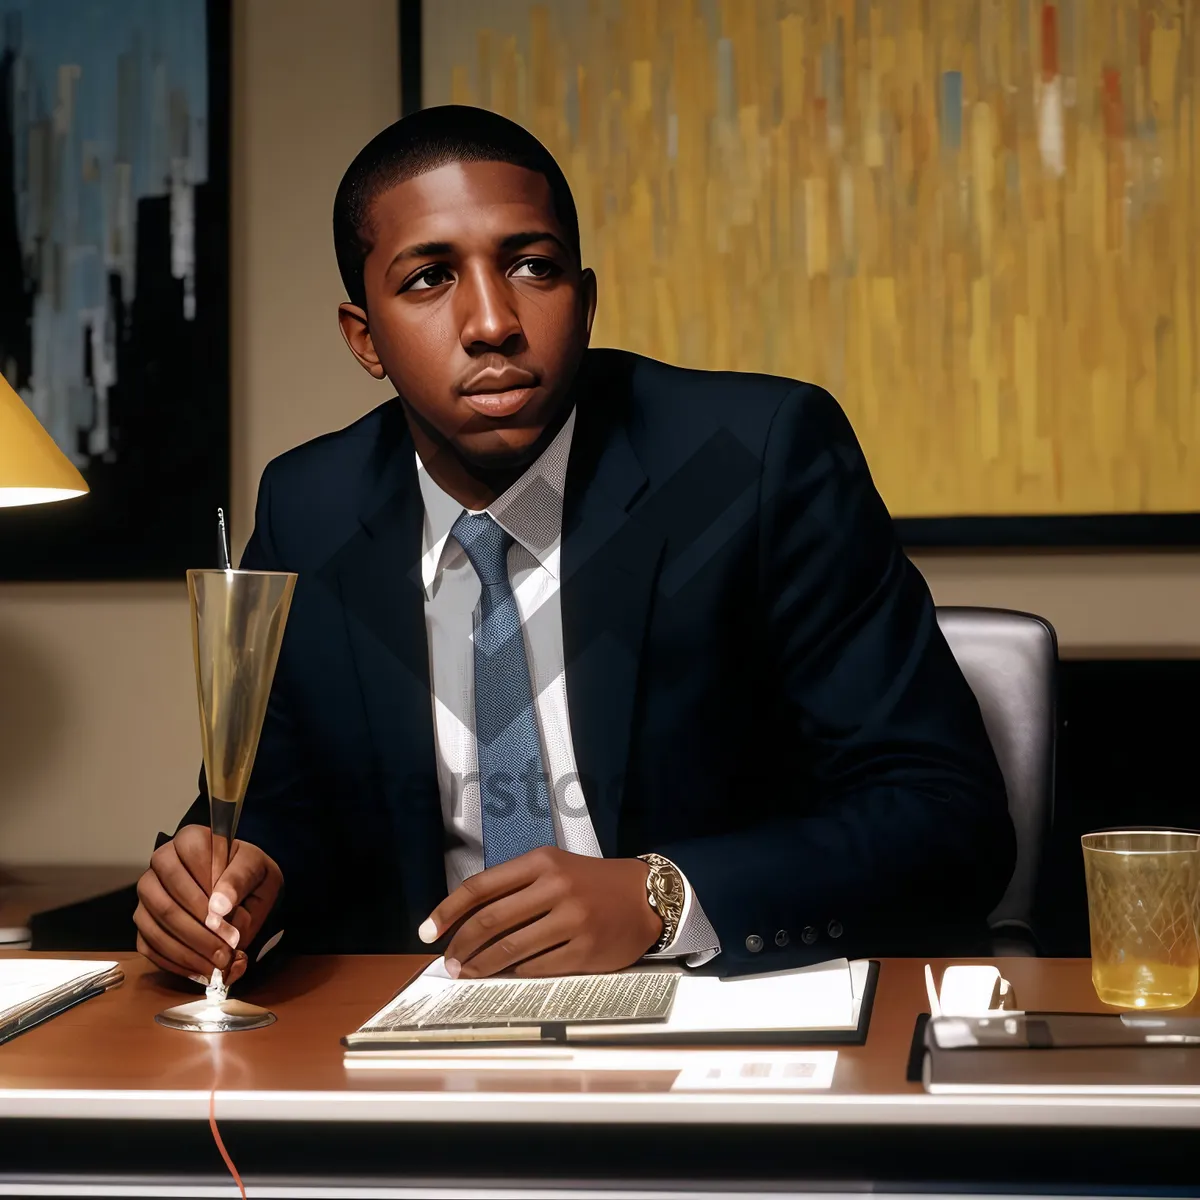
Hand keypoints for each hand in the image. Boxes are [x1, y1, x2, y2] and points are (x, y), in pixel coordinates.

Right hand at [133, 824, 282, 987]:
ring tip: (217, 965)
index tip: (231, 923)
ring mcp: (148, 892)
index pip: (191, 862)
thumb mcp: (257, 869)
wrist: (242, 886)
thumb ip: (240, 881)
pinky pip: (148, 945)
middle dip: (200, 934)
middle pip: (168, 901)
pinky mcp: (144, 920)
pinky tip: (200, 969)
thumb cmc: (248, 874)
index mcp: (191, 839)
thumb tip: (219, 908)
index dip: (210, 896)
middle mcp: (162, 862)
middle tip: (226, 953)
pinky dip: (175, 962)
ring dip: (188, 951)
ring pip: (156, 925)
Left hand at [420, 847, 661, 977]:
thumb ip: (514, 887)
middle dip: (460, 946)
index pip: (480, 886)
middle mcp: (555, 886)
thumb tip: (464, 921)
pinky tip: (507, 974)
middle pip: (490, 920)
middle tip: (449, 963)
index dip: (447, 911)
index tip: (426, 932)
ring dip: (481, 966)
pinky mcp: (585, 950)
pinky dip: (516, 973)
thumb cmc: (590, 883)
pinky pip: (537, 967)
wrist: (644, 897)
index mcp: (541, 862)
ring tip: (468, 974)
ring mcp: (572, 919)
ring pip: (510, 948)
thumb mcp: (553, 868)